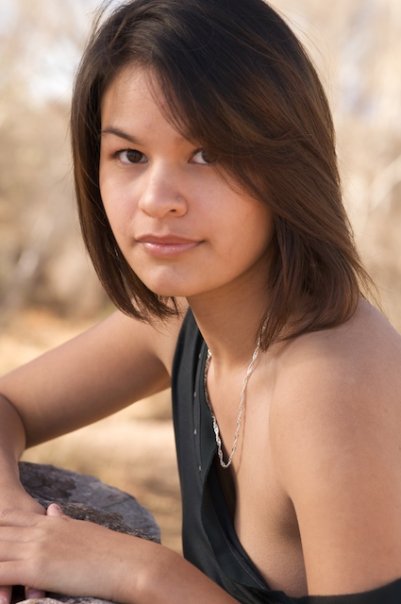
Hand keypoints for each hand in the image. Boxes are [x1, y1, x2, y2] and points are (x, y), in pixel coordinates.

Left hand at [0, 502, 140, 601]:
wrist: (129, 562)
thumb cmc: (111, 551)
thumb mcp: (81, 530)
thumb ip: (63, 521)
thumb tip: (51, 509)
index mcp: (49, 522)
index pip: (9, 518)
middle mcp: (39, 530)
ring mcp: (37, 547)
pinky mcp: (37, 568)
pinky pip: (1, 571)